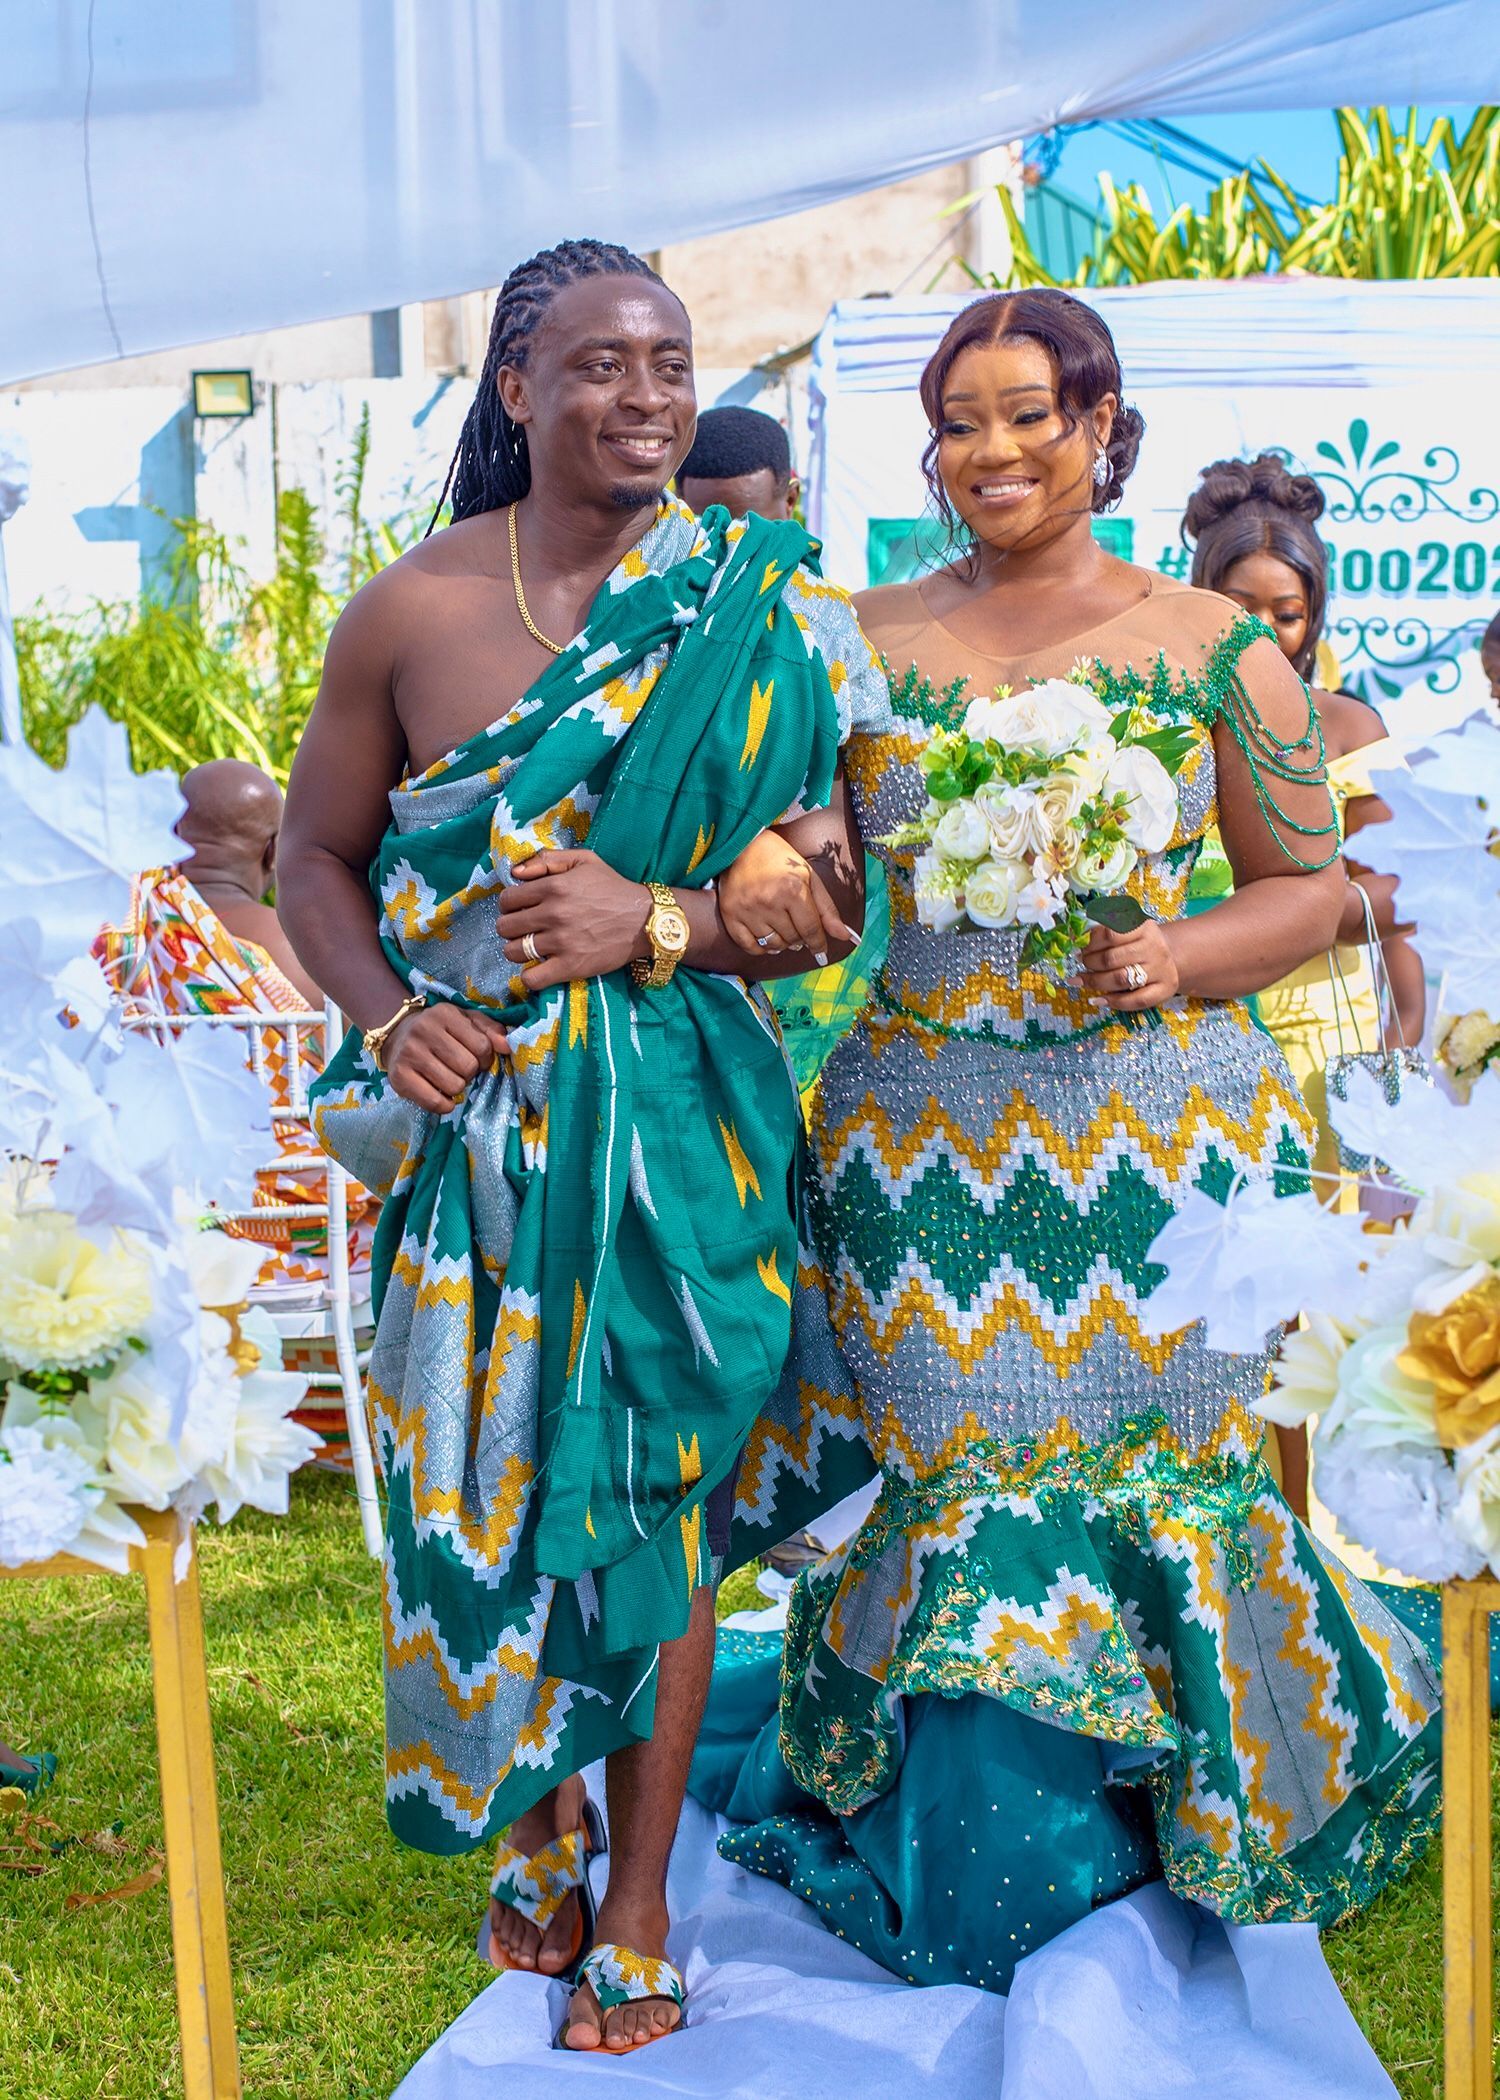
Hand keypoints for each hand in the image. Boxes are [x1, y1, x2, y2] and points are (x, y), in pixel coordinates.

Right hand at [384, 1003, 509, 1113]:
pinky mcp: (399, 1077)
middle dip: (470, 1072)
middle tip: (460, 1068)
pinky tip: (442, 1094)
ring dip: (457, 1087)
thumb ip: (490, 1030)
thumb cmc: (440, 1030)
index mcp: (445, 1014)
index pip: (482, 1046)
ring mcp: (410, 1054)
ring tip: (448, 1076)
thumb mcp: (465, 1021)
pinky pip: (435, 1102)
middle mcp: (424, 1031)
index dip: (485, 1057)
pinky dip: (445, 1104)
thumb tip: (508, 1047)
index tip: (477, 1057)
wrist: (397, 1037)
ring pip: (454, 1086)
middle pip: (468, 1067)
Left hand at [497, 849, 651, 990]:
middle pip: (505, 927)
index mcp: (553, 887)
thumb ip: (547, 859)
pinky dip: (530, 977)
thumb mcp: (584, 860)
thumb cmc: (613, 888)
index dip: (511, 905)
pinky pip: (532, 978)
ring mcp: (561, 942)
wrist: (645, 919)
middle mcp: (553, 913)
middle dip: (512, 928)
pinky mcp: (571, 966)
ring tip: (534, 948)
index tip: (523, 910)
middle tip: (528, 929)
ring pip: (514, 952)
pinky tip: (539, 968)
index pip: (507, 900)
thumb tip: (514, 873)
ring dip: (519, 951)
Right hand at [717, 830, 857, 962]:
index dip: (818, 944)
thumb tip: (847, 937)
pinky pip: (749, 947)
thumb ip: (827, 909)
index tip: (821, 953)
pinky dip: (761, 949)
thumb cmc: (780, 860)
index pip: (810, 930)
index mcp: (793, 889)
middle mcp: (769, 901)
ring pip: (772, 945)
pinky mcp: (730, 914)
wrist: (742, 845)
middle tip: (796, 926)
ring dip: (782, 944)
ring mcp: (747, 909)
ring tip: (782, 931)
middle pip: (792, 939)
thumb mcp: (809, 878)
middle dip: (799, 938)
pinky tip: (766, 939)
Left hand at [1078, 918, 1179, 1011]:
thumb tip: (1076, 938)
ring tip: (1082, 980)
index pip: (1110, 934)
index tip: (1079, 946)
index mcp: (1143, 927)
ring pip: (1121, 979)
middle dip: (1089, 962)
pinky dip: (1113, 1002)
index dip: (1089, 942)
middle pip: (1112, 959)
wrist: (1171, 954)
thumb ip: (1104, 932)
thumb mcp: (1127, 928)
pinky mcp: (1166, 988)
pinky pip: (1137, 1000)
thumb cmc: (1139, 942)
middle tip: (1082, 962)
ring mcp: (1161, 968)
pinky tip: (1097, 1000)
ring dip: (1095, 981)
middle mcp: (1154, 947)